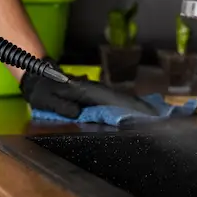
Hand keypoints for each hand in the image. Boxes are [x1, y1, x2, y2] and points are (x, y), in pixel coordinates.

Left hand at [20, 67, 158, 118]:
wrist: (37, 76)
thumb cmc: (43, 89)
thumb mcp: (48, 99)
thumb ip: (62, 106)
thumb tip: (77, 113)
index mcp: (87, 92)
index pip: (113, 100)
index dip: (131, 107)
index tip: (149, 113)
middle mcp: (95, 91)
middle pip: (121, 100)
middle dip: (140, 108)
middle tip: (159, 119)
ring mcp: (95, 94)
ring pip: (118, 101)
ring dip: (135, 109)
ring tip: (152, 119)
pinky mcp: (93, 98)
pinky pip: (112, 103)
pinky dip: (125, 108)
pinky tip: (132, 116)